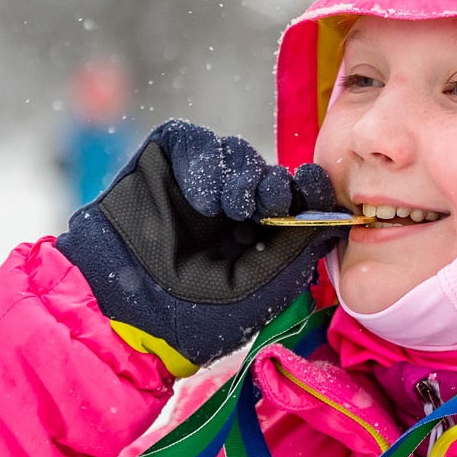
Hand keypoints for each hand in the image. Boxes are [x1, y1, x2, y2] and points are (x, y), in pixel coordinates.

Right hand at [56, 120, 345, 372]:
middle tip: (268, 202)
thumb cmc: (192, 315)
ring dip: (243, 177)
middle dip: (276, 185)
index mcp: (256, 239)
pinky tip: (206, 200)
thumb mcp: (258, 288)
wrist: (122, 310)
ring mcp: (196, 183)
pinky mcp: (164, 161)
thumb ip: (296, 251)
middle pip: (269, 173)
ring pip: (239, 153)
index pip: (293, 202)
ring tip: (232, 208)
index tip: (315, 187)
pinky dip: (207, 163)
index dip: (308, 191)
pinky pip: (196, 141)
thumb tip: (334, 218)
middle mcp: (229, 209)